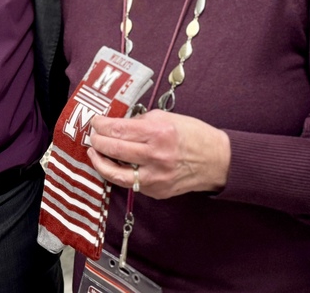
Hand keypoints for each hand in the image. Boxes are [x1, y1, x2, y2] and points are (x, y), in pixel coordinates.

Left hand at [87, 109, 229, 198]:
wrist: (217, 161)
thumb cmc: (195, 136)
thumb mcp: (169, 118)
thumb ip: (142, 120)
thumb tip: (120, 124)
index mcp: (159, 133)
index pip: (119, 129)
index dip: (102, 125)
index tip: (95, 121)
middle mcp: (156, 156)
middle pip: (114, 149)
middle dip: (97, 140)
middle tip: (92, 135)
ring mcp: (155, 177)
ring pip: (115, 173)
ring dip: (100, 162)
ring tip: (94, 153)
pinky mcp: (156, 191)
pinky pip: (130, 183)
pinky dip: (118, 173)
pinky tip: (113, 164)